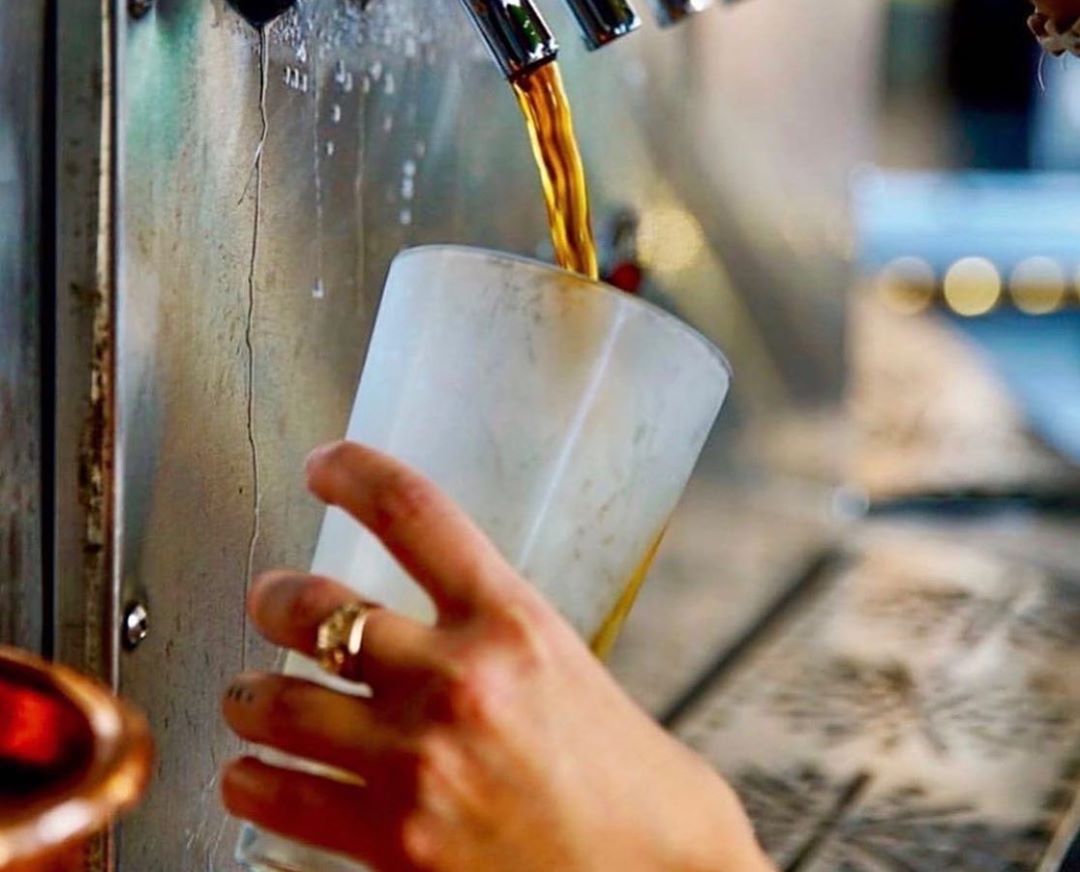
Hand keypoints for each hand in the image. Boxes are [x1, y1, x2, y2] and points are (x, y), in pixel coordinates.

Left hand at [221, 441, 772, 871]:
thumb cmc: (628, 780)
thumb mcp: (565, 666)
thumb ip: (493, 631)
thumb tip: (427, 610)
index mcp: (511, 622)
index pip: (412, 512)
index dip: (354, 472)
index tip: (325, 465)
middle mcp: (457, 681)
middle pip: (315, 608)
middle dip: (274, 599)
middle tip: (270, 601)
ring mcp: (417, 764)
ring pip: (276, 702)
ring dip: (250, 694)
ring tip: (251, 695)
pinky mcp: (391, 845)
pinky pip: (276, 797)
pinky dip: (251, 780)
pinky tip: (254, 774)